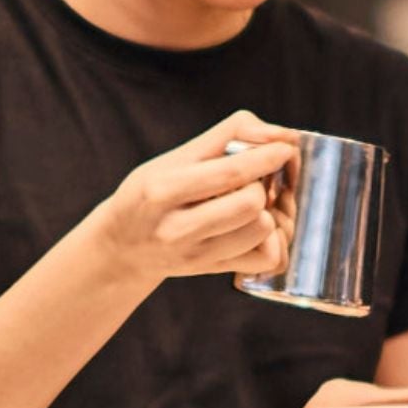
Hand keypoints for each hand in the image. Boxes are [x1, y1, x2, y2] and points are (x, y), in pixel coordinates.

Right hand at [86, 111, 297, 289]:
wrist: (122, 248)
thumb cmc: (152, 192)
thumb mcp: (175, 158)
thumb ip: (228, 136)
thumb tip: (284, 135)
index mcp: (163, 190)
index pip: (229, 174)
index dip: (266, 158)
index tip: (285, 147)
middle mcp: (177, 229)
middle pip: (250, 205)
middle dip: (264, 185)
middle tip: (260, 179)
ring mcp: (196, 256)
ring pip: (262, 232)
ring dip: (271, 211)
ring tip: (259, 202)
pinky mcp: (214, 272)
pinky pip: (267, 260)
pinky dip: (275, 241)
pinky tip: (259, 227)